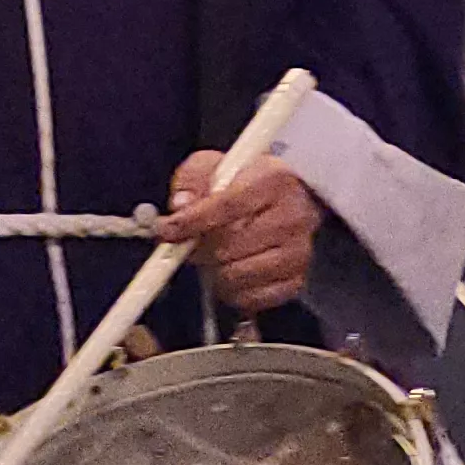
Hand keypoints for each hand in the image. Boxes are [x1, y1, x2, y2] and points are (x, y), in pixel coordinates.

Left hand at [164, 152, 318, 313]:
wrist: (288, 201)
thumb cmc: (248, 185)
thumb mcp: (217, 166)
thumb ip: (193, 178)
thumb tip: (181, 204)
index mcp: (274, 180)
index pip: (226, 206)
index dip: (191, 221)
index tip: (167, 230)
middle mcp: (293, 216)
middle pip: (228, 246)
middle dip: (199, 248)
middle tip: (189, 243)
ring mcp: (297, 251)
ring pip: (235, 275)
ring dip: (214, 269)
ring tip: (214, 254)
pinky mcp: (296, 280)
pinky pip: (249, 297)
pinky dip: (231, 289)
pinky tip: (231, 269)